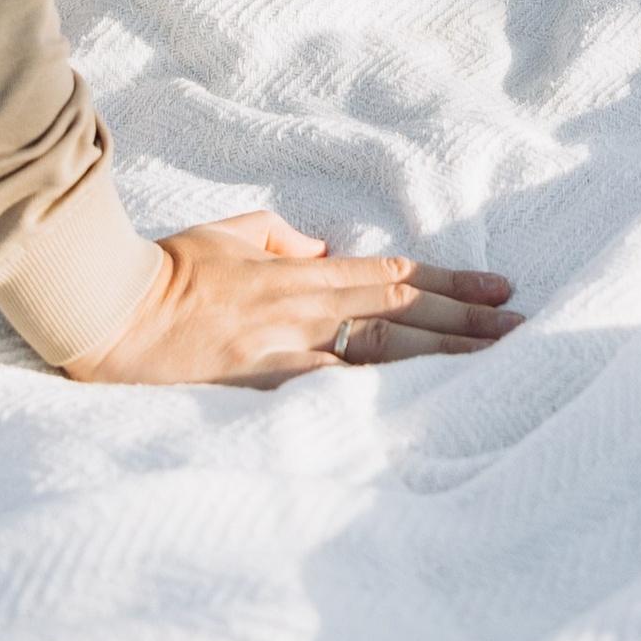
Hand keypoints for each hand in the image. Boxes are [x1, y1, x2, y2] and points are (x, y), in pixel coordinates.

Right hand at [62, 210, 520, 386]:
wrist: (116, 314)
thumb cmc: (171, 268)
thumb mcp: (235, 231)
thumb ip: (285, 238)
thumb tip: (322, 251)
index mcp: (303, 273)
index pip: (394, 278)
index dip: (451, 283)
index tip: (501, 290)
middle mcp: (307, 313)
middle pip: (404, 317)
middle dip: (467, 324)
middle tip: (523, 331)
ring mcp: (290, 356)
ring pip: (384, 357)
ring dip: (444, 360)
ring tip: (495, 366)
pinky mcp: (268, 392)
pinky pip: (338, 396)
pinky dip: (385, 402)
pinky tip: (424, 409)